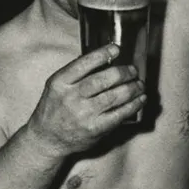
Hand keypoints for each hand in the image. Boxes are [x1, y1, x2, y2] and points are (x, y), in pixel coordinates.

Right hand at [29, 44, 144, 153]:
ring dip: (132, 89)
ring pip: (114, 97)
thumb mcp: (57, 86)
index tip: (116, 49)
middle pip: (102, 80)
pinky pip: (118, 115)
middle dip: (122, 73)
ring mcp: (83, 114)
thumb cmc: (54, 110)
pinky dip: (133, 106)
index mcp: (59, 83)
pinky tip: (140, 100)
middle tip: (132, 71)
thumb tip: (105, 59)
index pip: (83, 64)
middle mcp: (71, 98)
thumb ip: (75, 74)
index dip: (102, 55)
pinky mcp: (95, 129)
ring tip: (139, 85)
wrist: (47, 139)